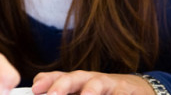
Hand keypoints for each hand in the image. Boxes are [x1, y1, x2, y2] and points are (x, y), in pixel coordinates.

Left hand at [31, 71, 154, 94]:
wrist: (135, 90)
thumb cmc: (101, 93)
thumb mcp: (80, 92)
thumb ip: (63, 93)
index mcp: (76, 81)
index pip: (57, 77)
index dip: (45, 81)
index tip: (35, 89)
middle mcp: (89, 79)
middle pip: (74, 78)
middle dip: (61, 86)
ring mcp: (108, 84)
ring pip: (97, 83)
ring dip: (90, 90)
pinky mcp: (125, 91)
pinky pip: (119, 94)